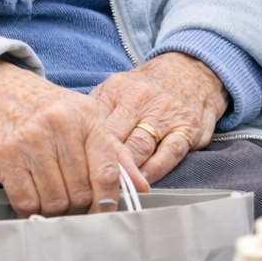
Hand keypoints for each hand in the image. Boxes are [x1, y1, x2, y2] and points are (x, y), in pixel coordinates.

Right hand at [0, 60, 148, 217]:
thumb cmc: (41, 108)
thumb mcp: (81, 117)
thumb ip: (112, 151)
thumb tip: (141, 186)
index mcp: (85, 115)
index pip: (108, 171)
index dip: (108, 202)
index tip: (103, 213)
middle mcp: (60, 125)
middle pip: (81, 192)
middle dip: (78, 208)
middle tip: (72, 207)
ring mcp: (31, 139)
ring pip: (55, 201)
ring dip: (55, 211)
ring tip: (50, 200)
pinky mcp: (6, 155)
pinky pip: (27, 201)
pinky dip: (32, 209)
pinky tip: (32, 199)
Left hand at [88, 53, 227, 183]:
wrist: (189, 70)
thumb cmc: (146, 88)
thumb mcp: (117, 89)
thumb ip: (97, 113)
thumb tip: (72, 142)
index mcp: (117, 90)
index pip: (95, 126)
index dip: (84, 153)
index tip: (78, 174)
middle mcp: (141, 99)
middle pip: (115, 139)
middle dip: (103, 166)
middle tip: (92, 189)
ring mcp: (165, 113)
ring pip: (140, 147)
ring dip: (127, 171)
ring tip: (115, 190)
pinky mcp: (188, 126)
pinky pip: (170, 152)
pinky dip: (155, 169)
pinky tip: (143, 181)